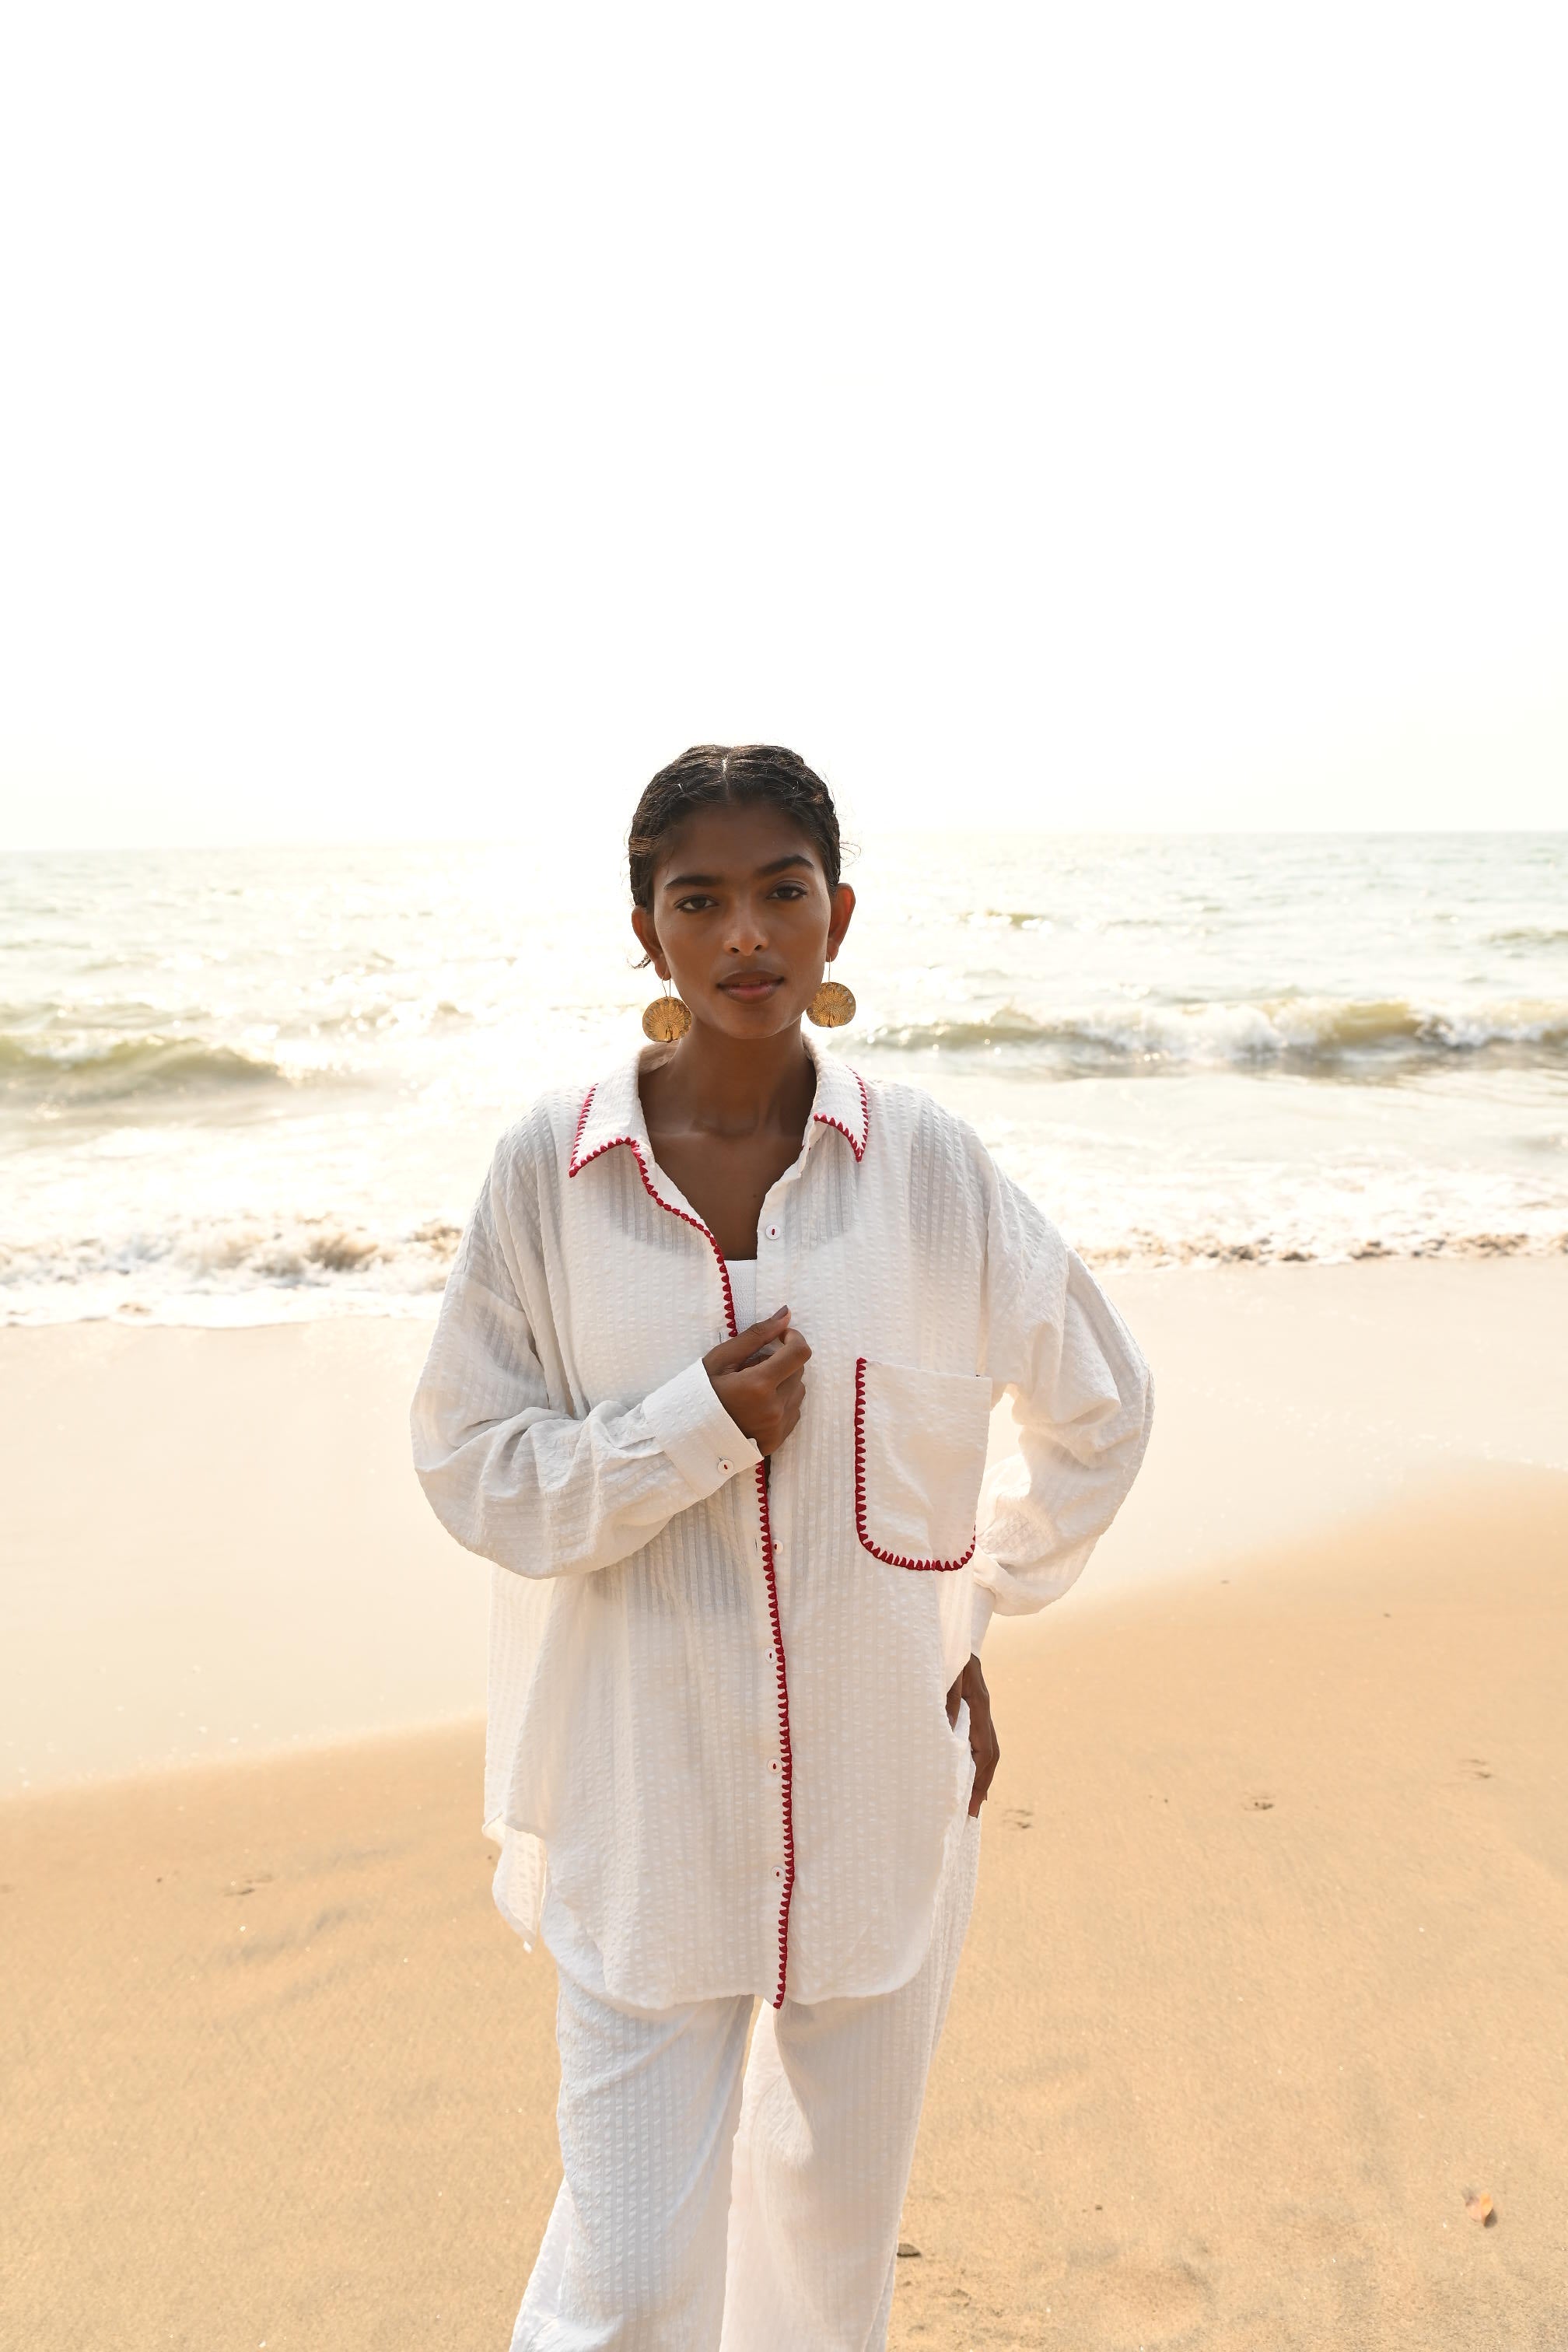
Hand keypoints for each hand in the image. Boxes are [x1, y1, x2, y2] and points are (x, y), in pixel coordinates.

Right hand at [703, 1308, 810, 1457]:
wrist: (687, 1435)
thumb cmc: (701, 1393)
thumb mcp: (722, 1359)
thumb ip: (757, 1335)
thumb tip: (786, 1314)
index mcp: (759, 1385)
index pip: (799, 1353)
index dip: (794, 1338)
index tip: (781, 1336)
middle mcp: (774, 1409)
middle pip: (798, 1371)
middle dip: (781, 1362)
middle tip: (752, 1367)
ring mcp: (777, 1427)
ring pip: (797, 1392)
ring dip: (782, 1383)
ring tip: (754, 1389)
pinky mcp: (778, 1440)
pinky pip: (793, 1412)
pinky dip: (782, 1403)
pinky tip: (757, 1406)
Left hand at [946, 1653, 999, 1816]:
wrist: (954, 1624)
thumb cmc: (946, 1645)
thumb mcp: (946, 1669)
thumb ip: (948, 1695)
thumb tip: (948, 1728)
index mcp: (979, 1703)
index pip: (986, 1750)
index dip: (980, 1779)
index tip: (973, 1805)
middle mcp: (983, 1708)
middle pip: (991, 1753)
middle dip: (983, 1784)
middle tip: (972, 1812)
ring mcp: (980, 1707)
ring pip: (987, 1746)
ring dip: (981, 1773)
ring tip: (973, 1800)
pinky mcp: (972, 1704)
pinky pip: (978, 1736)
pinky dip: (975, 1756)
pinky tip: (966, 1768)